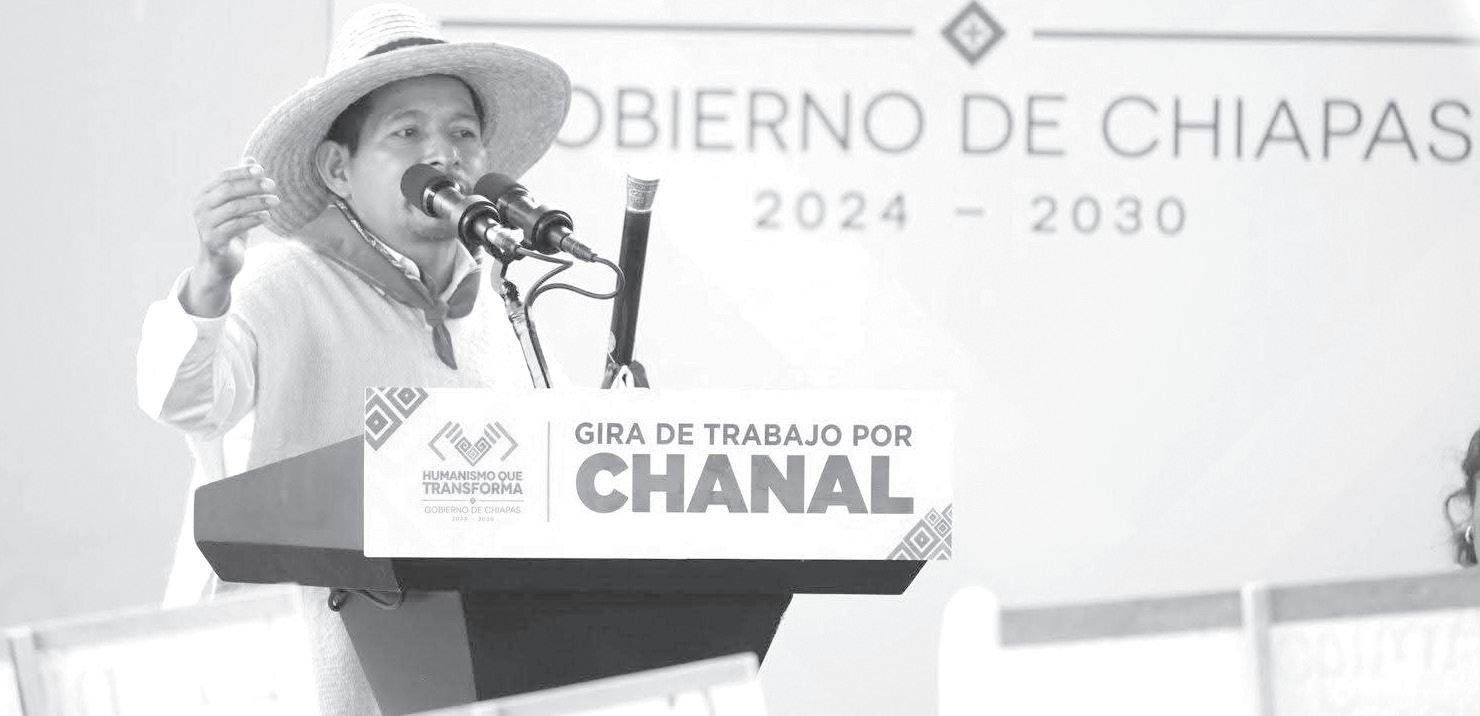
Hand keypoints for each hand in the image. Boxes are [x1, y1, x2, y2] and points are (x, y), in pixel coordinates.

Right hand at [182, 159, 277, 315]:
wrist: (220, 262)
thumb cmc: (230, 229)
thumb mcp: (236, 204)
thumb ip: (242, 183)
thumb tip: (252, 158)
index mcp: (204, 195)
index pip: (224, 177)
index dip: (243, 172)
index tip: (263, 171)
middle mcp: (200, 208)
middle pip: (228, 190)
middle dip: (252, 186)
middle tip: (273, 186)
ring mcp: (204, 225)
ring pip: (234, 208)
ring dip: (257, 203)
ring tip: (276, 202)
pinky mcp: (213, 241)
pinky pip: (235, 226)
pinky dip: (253, 219)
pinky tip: (267, 217)